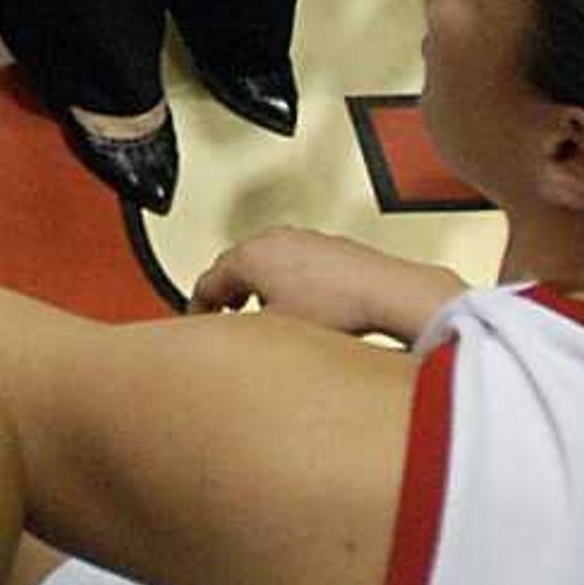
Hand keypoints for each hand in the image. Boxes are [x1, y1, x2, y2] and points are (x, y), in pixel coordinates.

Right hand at [188, 227, 460, 342]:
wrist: (385, 291)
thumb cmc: (338, 306)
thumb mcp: (273, 328)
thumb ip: (241, 333)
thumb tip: (229, 346)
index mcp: (249, 256)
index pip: (207, 282)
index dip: (198, 308)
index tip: (198, 323)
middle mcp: (272, 239)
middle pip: (233, 267)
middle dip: (226, 294)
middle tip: (223, 318)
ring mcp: (301, 238)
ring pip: (263, 263)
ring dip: (256, 287)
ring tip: (263, 314)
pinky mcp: (325, 246)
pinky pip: (290, 263)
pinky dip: (284, 282)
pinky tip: (300, 307)